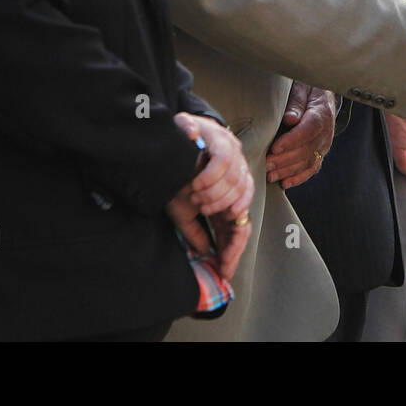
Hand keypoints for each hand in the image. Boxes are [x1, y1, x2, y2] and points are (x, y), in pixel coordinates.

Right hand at [167, 114, 253, 282]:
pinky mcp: (221, 138)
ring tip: (196, 196)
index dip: (235, 245)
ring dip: (214, 195)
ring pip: (237, 183)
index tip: (225, 267)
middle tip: (207, 223)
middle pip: (245, 204)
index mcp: (228, 193)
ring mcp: (232, 154)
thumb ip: (195, 231)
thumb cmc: (171, 178)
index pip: (242, 221)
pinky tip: (197, 182)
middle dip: (226, 219)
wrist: (160, 143)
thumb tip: (205, 251)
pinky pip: (225, 160)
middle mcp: (236, 173)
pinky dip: (211, 175)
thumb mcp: (182, 211)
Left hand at [174, 112, 251, 215]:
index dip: (210, 176)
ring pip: (242, 187)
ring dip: (223, 202)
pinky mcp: (244, 175)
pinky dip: (241, 204)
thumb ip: (184, 126)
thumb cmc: (188, 133)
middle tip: (195, 199)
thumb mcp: (181, 125)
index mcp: (221, 138)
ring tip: (204, 208)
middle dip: (213, 194)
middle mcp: (235, 150)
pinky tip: (230, 214)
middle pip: (233, 177)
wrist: (199, 134)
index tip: (194, 186)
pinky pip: (249, 191)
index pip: (223, 158)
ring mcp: (241, 163)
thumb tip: (192, 132)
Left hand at [266, 82, 335, 188]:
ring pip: (308, 161)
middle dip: (285, 159)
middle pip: (307, 149)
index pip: (309, 130)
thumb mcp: (302, 88)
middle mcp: (326, 132)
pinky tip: (285, 182)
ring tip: (271, 175)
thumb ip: (296, 102)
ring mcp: (324, 144)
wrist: (322, 95)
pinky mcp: (320, 152)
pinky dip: (298, 177)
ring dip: (289, 171)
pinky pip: (312, 168)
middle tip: (266, 164)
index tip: (275, 147)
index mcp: (322, 113)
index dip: (292, 140)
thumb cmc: (308, 89)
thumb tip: (290, 118)